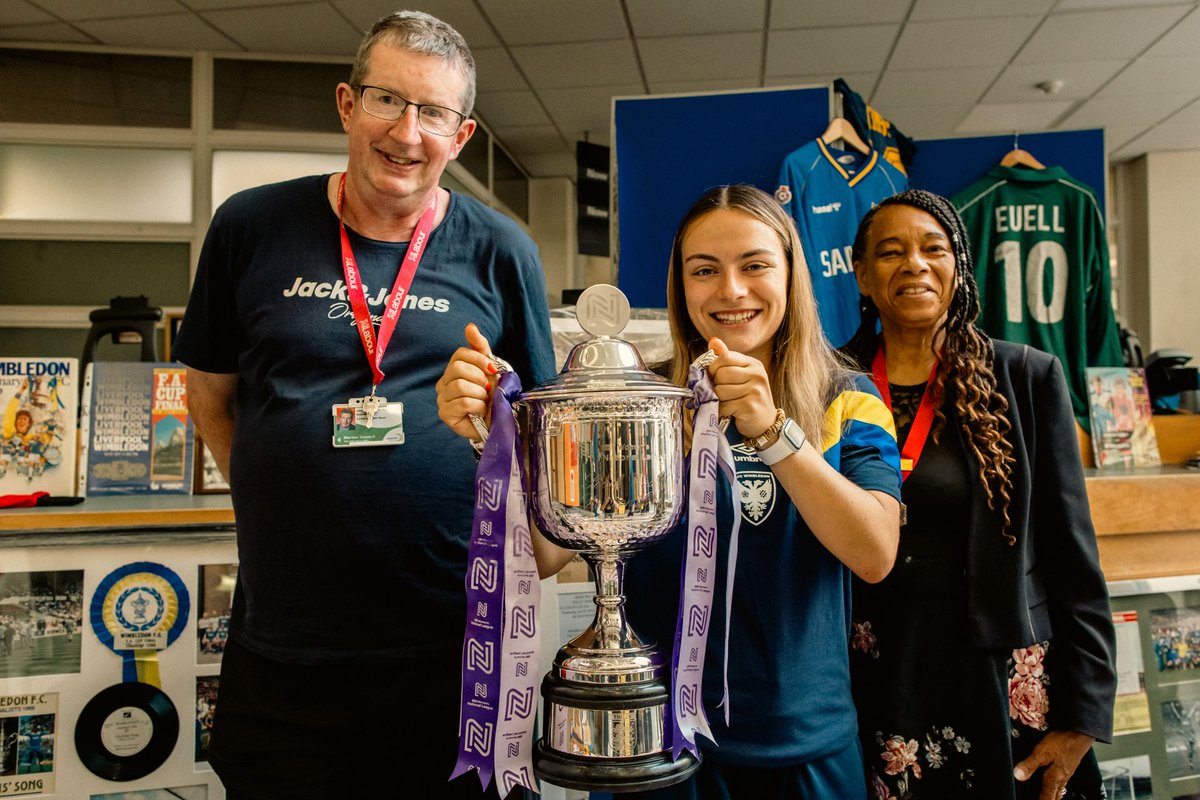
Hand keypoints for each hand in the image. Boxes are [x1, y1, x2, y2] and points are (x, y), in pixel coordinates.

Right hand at [435, 323, 498, 440]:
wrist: (497, 421)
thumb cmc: (493, 396)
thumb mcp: (490, 368)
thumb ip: (480, 347)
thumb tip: (470, 326)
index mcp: (453, 370)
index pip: (459, 354)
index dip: (479, 359)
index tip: (493, 370)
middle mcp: (443, 383)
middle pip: (458, 368)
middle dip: (480, 378)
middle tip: (488, 389)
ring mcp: (442, 399)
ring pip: (460, 386)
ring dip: (480, 394)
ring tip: (484, 401)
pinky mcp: (445, 415)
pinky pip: (463, 403)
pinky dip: (478, 406)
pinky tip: (480, 411)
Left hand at [705, 337, 776, 439]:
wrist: (765, 423)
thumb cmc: (749, 398)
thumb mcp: (741, 375)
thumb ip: (726, 358)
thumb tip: (713, 341)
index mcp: (753, 364)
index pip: (724, 357)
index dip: (714, 368)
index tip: (715, 377)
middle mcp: (757, 375)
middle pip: (720, 374)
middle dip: (715, 385)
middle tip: (722, 393)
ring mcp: (755, 390)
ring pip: (720, 390)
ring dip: (719, 400)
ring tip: (729, 403)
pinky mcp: (750, 406)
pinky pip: (724, 406)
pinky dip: (722, 411)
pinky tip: (731, 412)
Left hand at [1013, 730, 1093, 799]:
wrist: (1080, 733)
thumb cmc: (1062, 742)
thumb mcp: (1042, 752)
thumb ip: (1029, 764)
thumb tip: (1018, 776)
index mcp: (1054, 777)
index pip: (1047, 797)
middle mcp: (1062, 778)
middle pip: (1054, 796)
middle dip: (1048, 799)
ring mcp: (1067, 773)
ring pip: (1059, 790)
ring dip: (1052, 795)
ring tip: (1047, 797)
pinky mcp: (1068, 767)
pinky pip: (1062, 782)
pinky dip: (1056, 787)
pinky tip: (1054, 785)